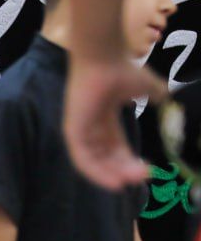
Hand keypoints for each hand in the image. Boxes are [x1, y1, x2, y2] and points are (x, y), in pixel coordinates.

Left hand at [64, 57, 167, 189]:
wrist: (105, 59)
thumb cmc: (123, 69)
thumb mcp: (147, 88)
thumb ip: (157, 97)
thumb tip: (167, 101)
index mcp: (106, 120)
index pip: (116, 148)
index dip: (130, 162)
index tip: (148, 172)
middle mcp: (92, 128)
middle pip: (107, 158)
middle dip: (125, 170)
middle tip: (144, 178)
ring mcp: (80, 131)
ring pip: (95, 162)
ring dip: (113, 174)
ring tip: (131, 182)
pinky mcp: (72, 132)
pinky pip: (82, 160)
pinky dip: (97, 173)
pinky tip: (113, 182)